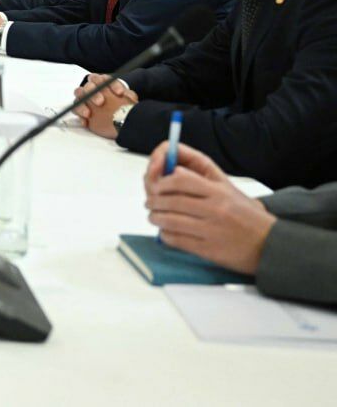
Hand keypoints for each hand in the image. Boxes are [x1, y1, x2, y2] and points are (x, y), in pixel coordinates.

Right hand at [72, 74, 136, 137]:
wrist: (116, 119)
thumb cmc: (120, 106)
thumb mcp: (127, 100)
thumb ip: (128, 96)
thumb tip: (129, 96)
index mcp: (103, 82)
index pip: (106, 79)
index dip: (113, 85)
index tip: (120, 93)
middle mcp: (92, 88)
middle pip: (89, 85)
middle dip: (94, 93)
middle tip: (100, 102)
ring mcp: (84, 97)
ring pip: (79, 94)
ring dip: (83, 104)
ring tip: (88, 114)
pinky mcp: (79, 108)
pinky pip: (75, 109)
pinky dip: (80, 115)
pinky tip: (85, 121)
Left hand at [143, 142, 275, 274]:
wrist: (271, 244)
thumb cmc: (247, 215)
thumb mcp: (228, 189)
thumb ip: (202, 179)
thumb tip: (173, 171)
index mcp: (219, 191)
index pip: (180, 179)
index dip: (162, 181)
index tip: (156, 185)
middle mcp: (215, 209)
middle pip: (171, 200)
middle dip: (154, 201)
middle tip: (150, 202)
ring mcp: (211, 230)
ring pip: (170, 220)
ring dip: (156, 218)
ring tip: (154, 217)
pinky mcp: (208, 249)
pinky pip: (177, 240)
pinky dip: (165, 235)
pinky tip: (165, 232)